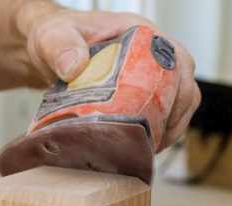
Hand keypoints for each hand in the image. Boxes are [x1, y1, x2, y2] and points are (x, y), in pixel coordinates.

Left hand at [22, 8, 200, 151]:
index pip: (177, 59)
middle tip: (160, 139)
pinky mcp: (141, 92)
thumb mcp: (52, 36)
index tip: (167, 114)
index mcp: (140, 33)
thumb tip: (74, 66)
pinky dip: (160, 128)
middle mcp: (150, 52)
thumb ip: (60, 46)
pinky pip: (163, 110)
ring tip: (154, 146)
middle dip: (179, 114)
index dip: (180, 88)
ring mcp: (148, 73)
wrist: (46, 50)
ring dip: (173, 125)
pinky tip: (145, 143)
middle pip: (184, 83)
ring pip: (178, 100)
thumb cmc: (54, 35)